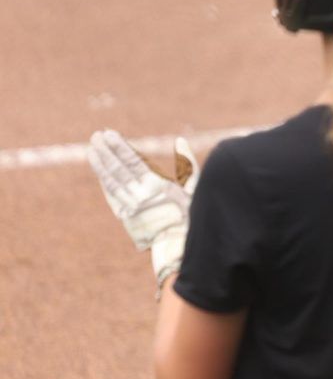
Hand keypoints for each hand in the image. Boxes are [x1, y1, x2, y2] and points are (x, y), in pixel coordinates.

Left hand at [87, 129, 198, 285]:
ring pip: (111, 181)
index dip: (120, 146)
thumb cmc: (192, 213)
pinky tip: (100, 171)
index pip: (133, 161)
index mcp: (157, 185)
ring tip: (92, 149)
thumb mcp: (194, 187)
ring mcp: (130, 206)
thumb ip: (186, 162)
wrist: (179, 245)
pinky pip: (112, 196)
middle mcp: (140, 195)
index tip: (110, 134)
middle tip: (96, 135)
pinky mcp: (126, 216)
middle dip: (106, 151)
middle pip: (118, 169)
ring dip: (100, 164)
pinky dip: (105, 182)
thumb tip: (180, 140)